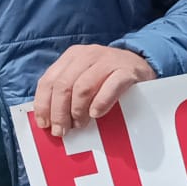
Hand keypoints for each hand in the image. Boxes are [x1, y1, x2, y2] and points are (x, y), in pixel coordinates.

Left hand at [33, 45, 153, 136]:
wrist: (142, 66)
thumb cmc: (108, 78)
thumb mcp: (84, 76)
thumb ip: (67, 91)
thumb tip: (49, 118)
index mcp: (72, 56)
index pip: (49, 80)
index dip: (43, 104)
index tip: (44, 124)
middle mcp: (88, 55)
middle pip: (63, 85)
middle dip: (59, 112)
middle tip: (61, 130)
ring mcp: (108, 61)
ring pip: (83, 87)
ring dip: (78, 110)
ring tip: (80, 124)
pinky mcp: (127, 71)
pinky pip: (110, 88)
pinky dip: (100, 103)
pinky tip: (96, 114)